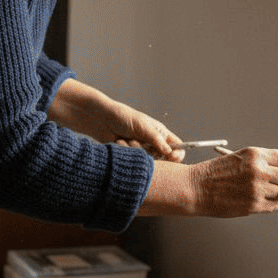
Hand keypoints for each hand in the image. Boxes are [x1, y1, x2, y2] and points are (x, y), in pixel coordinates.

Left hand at [48, 79, 185, 162]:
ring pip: (147, 161)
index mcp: (160, 133)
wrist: (100, 120)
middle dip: (151, 153)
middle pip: (163, 158)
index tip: (170, 157)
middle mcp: (153, 143)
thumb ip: (156, 139)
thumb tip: (169, 152)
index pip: (177, 147)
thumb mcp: (142, 125)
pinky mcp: (130, 156)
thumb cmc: (122, 116)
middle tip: (139, 144)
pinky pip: (134, 162)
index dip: (177, 154)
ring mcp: (142, 150)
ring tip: (127, 139)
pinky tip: (119, 143)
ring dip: (136, 152)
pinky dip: (126, 153)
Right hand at [141, 146, 277, 217]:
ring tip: (262, 193)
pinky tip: (254, 201)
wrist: (196, 188)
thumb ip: (265, 163)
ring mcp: (256, 189)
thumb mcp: (241, 159)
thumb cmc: (217, 174)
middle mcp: (258, 170)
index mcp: (256, 155)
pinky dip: (269, 206)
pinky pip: (273, 207)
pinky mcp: (252, 205)